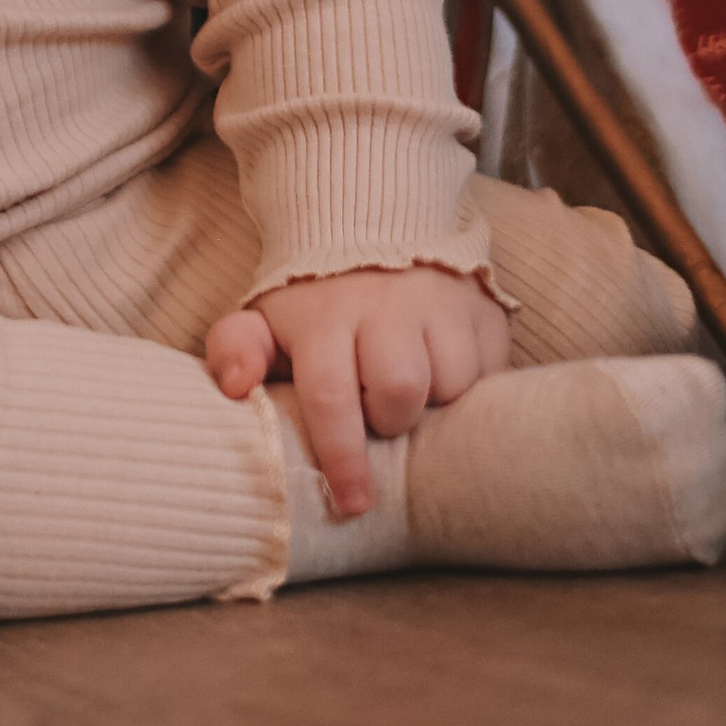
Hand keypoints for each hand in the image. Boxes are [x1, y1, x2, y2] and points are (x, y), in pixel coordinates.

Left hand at [204, 265, 509, 518]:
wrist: (373, 222)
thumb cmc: (315, 298)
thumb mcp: (265, 317)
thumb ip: (235, 348)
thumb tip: (234, 387)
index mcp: (327, 318)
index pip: (331, 397)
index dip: (342, 459)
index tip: (352, 503)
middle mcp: (387, 307)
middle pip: (400, 393)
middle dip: (391, 420)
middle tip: (377, 408)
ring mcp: (441, 304)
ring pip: (453, 385)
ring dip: (434, 401)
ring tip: (410, 384)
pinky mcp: (483, 310)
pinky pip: (490, 372)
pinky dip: (471, 385)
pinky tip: (444, 370)